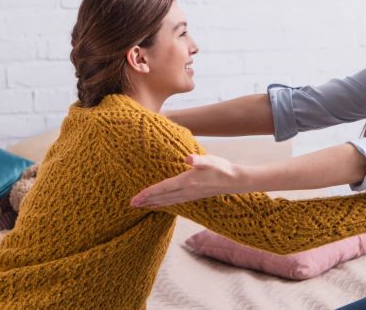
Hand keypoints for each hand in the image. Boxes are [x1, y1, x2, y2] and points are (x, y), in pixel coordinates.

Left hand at [130, 154, 246, 208]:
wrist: (235, 181)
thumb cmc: (222, 168)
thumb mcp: (211, 161)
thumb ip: (199, 160)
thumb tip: (189, 158)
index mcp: (186, 182)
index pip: (162, 189)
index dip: (147, 193)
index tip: (134, 199)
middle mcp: (186, 191)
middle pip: (161, 198)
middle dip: (146, 201)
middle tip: (131, 205)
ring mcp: (189, 196)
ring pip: (167, 202)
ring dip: (153, 204)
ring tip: (141, 206)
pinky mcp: (193, 196)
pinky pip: (174, 202)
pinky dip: (164, 204)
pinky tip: (160, 204)